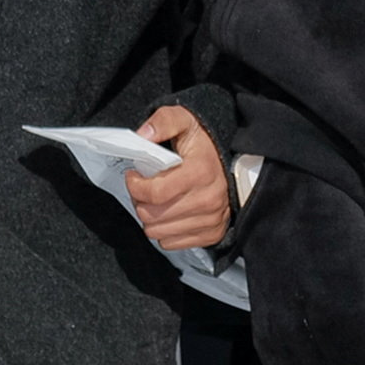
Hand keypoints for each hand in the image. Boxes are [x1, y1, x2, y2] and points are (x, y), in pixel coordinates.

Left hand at [128, 104, 234, 250]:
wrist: (231, 162)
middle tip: (142, 189)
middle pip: (152, 215)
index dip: (134, 185)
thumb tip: (144, 135)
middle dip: (139, 201)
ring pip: (158, 232)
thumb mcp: (184, 121)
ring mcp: (212, 220)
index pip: (154, 193)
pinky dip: (163, 231)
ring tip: (154, 201)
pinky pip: (171, 243)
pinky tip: (168, 213)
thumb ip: (163, 122)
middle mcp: (209, 200)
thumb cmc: (202, 144)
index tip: (133, 176)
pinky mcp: (212, 234)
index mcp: (200, 173)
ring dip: (149, 218)